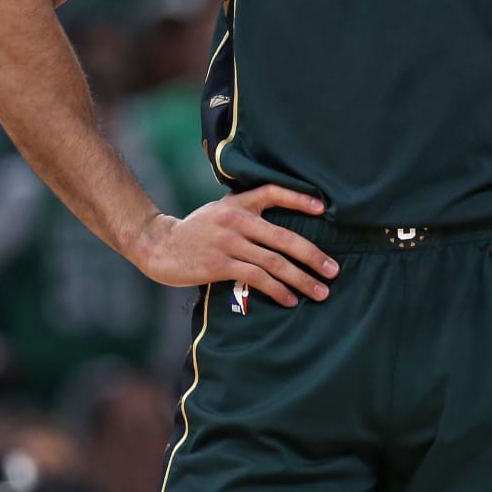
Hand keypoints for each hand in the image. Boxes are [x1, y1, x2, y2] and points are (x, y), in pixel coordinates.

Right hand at [130, 185, 337, 307]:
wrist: (157, 243)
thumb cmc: (194, 230)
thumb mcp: (219, 211)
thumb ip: (246, 212)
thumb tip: (280, 226)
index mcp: (239, 203)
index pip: (274, 192)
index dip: (300, 199)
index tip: (324, 209)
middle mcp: (237, 220)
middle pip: (285, 237)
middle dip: (313, 256)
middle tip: (334, 271)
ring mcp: (228, 242)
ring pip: (274, 262)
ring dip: (301, 279)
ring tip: (320, 292)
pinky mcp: (219, 264)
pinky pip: (256, 278)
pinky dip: (277, 290)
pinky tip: (290, 299)